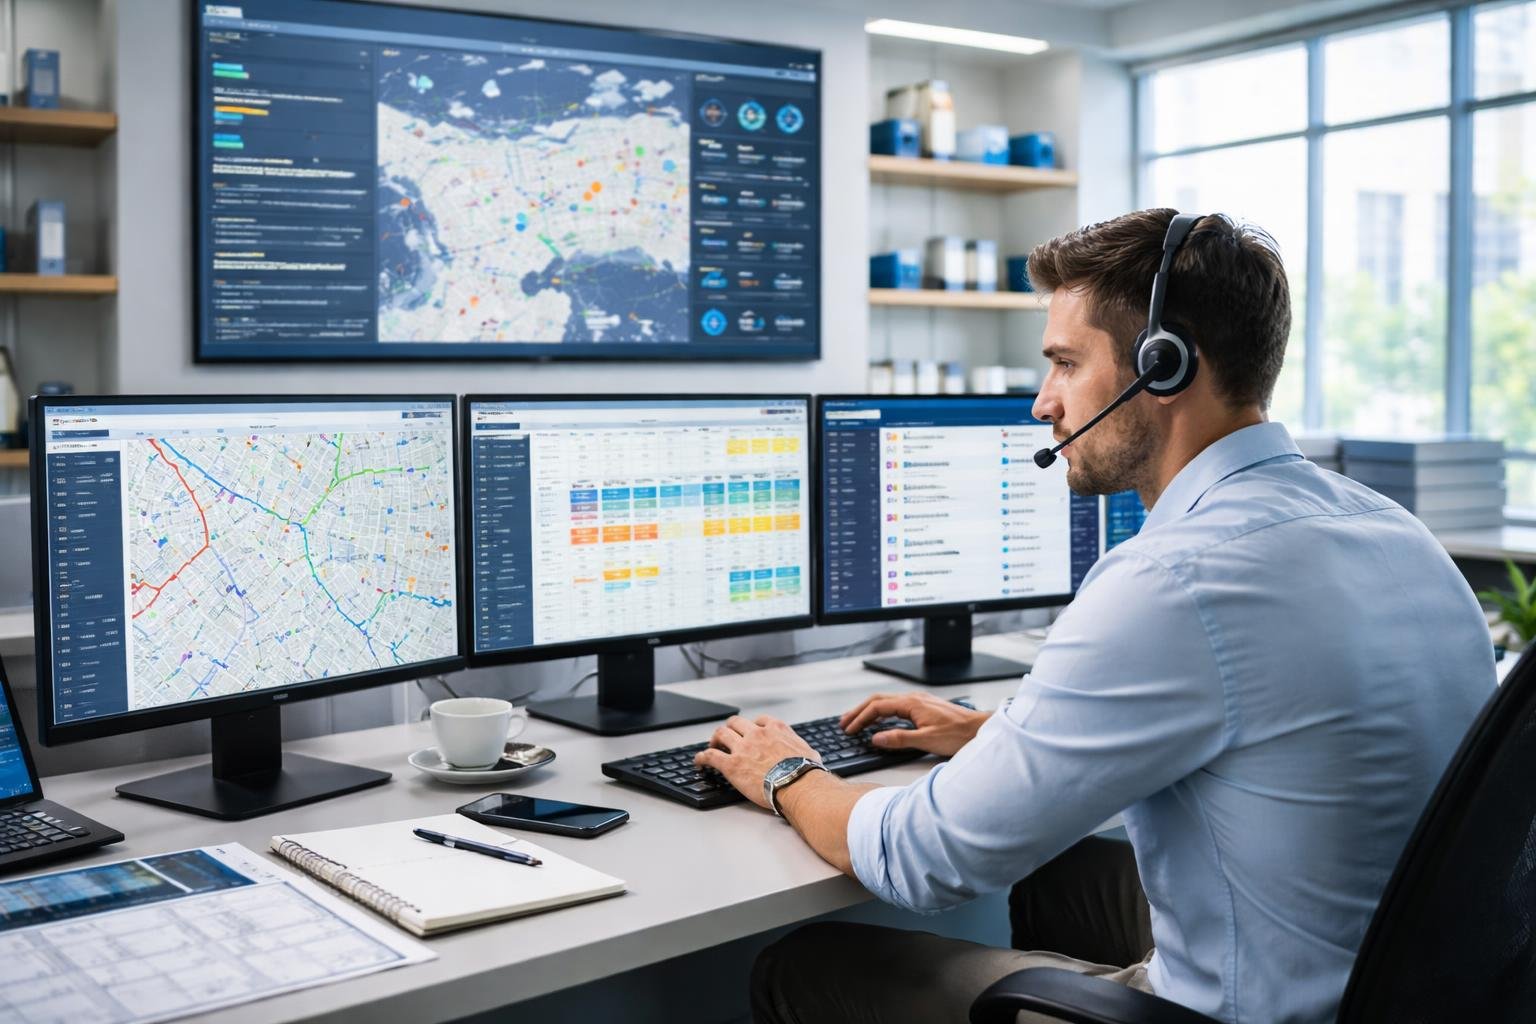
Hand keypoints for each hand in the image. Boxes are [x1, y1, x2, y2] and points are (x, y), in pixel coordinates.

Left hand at [695, 715, 821, 810]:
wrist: (797, 785)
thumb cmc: (806, 772)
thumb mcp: (809, 752)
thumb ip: (801, 749)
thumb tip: (808, 755)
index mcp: (775, 729)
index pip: (759, 720)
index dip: (752, 726)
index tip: (750, 732)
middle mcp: (756, 734)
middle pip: (735, 723)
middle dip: (730, 729)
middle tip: (727, 737)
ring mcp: (742, 748)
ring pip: (721, 734)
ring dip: (714, 739)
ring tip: (712, 746)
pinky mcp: (731, 764)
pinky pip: (710, 756)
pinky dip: (701, 757)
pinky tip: (698, 762)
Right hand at [839, 692, 989, 757]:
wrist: (979, 730)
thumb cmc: (959, 734)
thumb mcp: (926, 740)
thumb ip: (899, 739)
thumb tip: (875, 738)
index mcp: (911, 703)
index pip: (877, 707)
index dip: (860, 719)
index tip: (849, 730)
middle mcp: (913, 698)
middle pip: (878, 700)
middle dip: (858, 711)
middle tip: (844, 723)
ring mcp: (919, 702)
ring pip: (886, 702)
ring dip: (869, 711)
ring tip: (856, 721)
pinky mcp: (924, 707)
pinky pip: (896, 706)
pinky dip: (882, 712)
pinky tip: (880, 721)